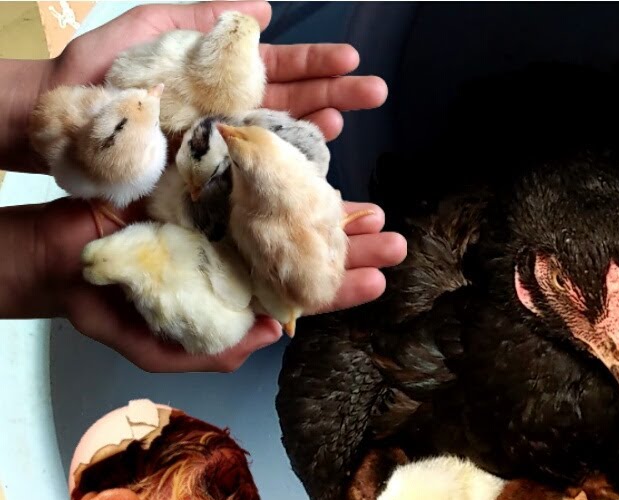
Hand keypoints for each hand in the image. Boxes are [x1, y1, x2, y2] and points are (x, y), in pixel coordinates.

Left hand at [3, 0, 387, 172]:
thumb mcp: (151, 29)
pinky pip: (255, 169)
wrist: (54, 119)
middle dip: (337, 93)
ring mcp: (222, 144)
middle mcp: (230, 110)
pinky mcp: (209, 175)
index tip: (351, 59)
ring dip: (320, 125)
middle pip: (294, 100)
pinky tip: (312, 153)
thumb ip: (203, 19)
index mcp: (221, 76)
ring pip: (282, 134)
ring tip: (350, 117)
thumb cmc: (96, 75)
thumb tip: (262, 8)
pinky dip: (286, 161)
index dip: (316, 63)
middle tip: (376, 91)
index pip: (281, 67)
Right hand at [7, 198, 405, 372]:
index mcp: (237, 292)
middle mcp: (240, 252)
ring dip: (331, 210)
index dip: (339, 289)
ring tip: (373, 209)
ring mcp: (224, 214)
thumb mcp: (157, 347)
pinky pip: (250, 170)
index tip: (379, 282)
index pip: (298, 294)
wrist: (51, 254)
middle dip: (353, 249)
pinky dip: (283, 166)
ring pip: (288, 211)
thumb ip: (213, 350)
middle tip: (396, 242)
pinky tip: (320, 163)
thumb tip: (270, 335)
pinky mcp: (202, 178)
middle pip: (305, 251)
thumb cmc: (103, 304)